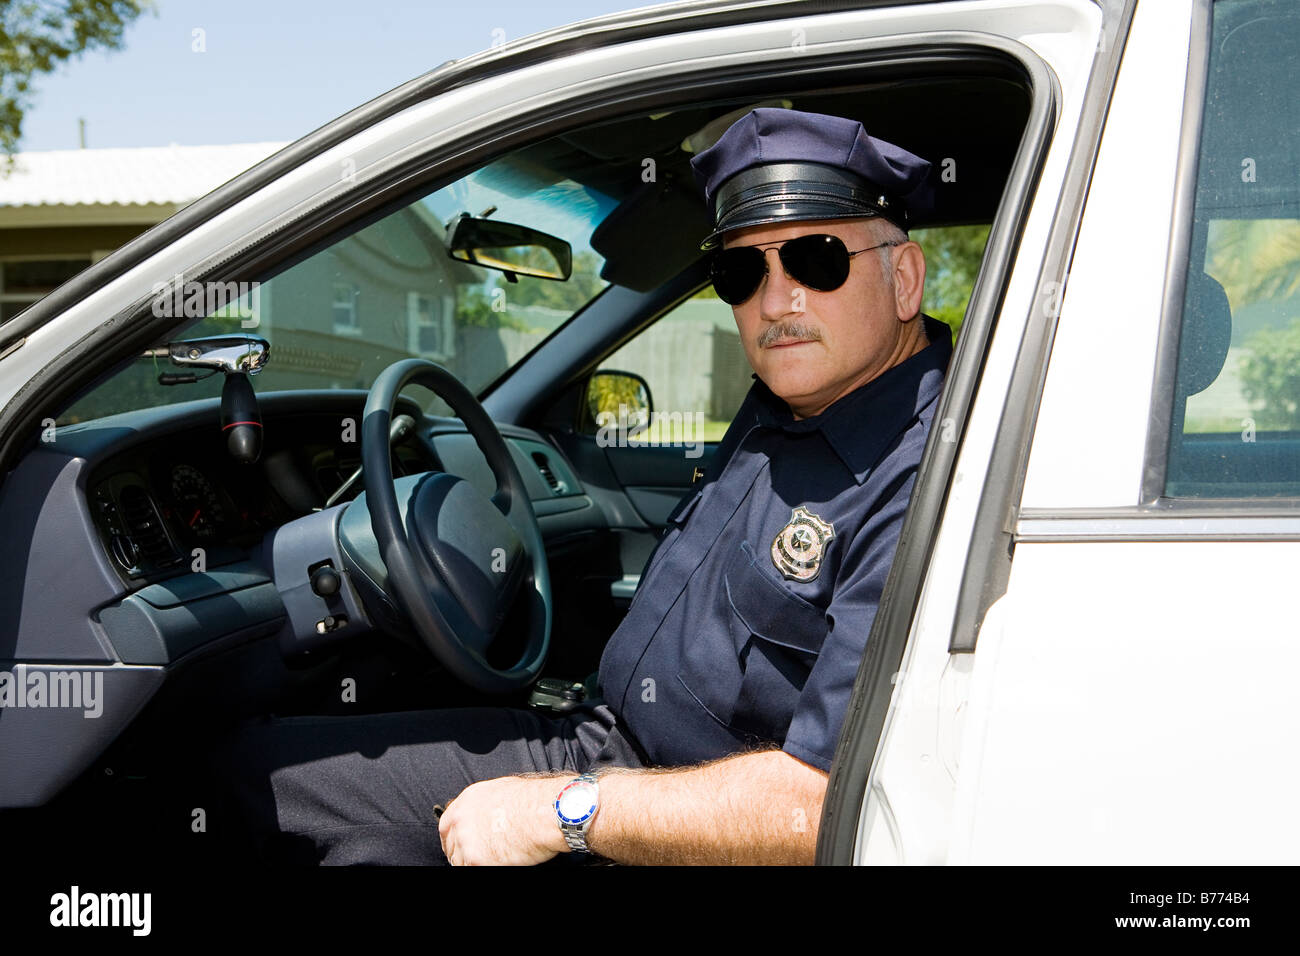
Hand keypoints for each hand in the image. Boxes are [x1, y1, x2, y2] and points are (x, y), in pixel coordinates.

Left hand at [438, 775, 567, 865]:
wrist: (545, 812)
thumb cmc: (535, 801)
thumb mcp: (504, 790)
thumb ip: (487, 805)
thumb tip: (489, 816)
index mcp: (468, 800)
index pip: (446, 825)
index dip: (451, 838)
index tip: (456, 847)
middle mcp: (462, 819)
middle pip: (450, 846)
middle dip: (460, 854)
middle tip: (474, 859)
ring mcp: (466, 840)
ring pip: (460, 862)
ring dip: (471, 863)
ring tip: (492, 861)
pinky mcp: (476, 859)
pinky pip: (472, 869)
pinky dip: (484, 868)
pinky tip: (499, 864)